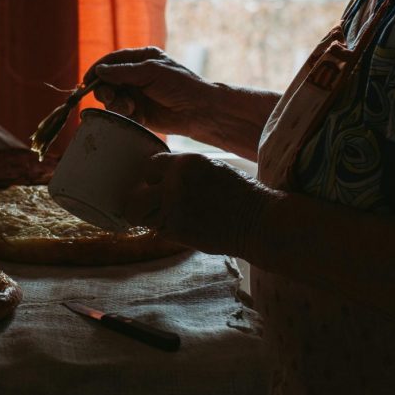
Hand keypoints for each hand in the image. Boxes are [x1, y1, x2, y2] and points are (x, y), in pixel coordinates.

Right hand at [84, 47, 212, 135]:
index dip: (97, 69)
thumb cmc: (179, 85)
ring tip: (129, 108)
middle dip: (105, 89)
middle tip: (110, 97)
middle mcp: (137, 75)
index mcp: (142, 59)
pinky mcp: (138, 113)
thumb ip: (123, 71)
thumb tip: (99, 71)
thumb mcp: (150, 72)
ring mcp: (137, 94)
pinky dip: (124, 115)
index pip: (112, 61)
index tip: (87, 80)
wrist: (198, 111)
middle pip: (108, 81)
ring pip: (112, 98)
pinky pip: (121, 113)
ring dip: (116, 103)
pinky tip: (136, 116)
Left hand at [124, 152, 267, 256]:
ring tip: (172, 218)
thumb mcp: (211, 168)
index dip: (152, 178)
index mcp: (186, 163)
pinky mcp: (180, 232)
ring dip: (153, 219)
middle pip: (134, 198)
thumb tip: (157, 178)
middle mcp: (175, 184)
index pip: (149, 167)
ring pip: (142, 218)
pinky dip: (168, 231)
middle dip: (140, 202)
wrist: (260, 221)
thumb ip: (183, 171)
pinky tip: (186, 226)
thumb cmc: (241, 194)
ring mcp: (175, 210)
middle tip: (154, 206)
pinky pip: (159, 231)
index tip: (159, 185)